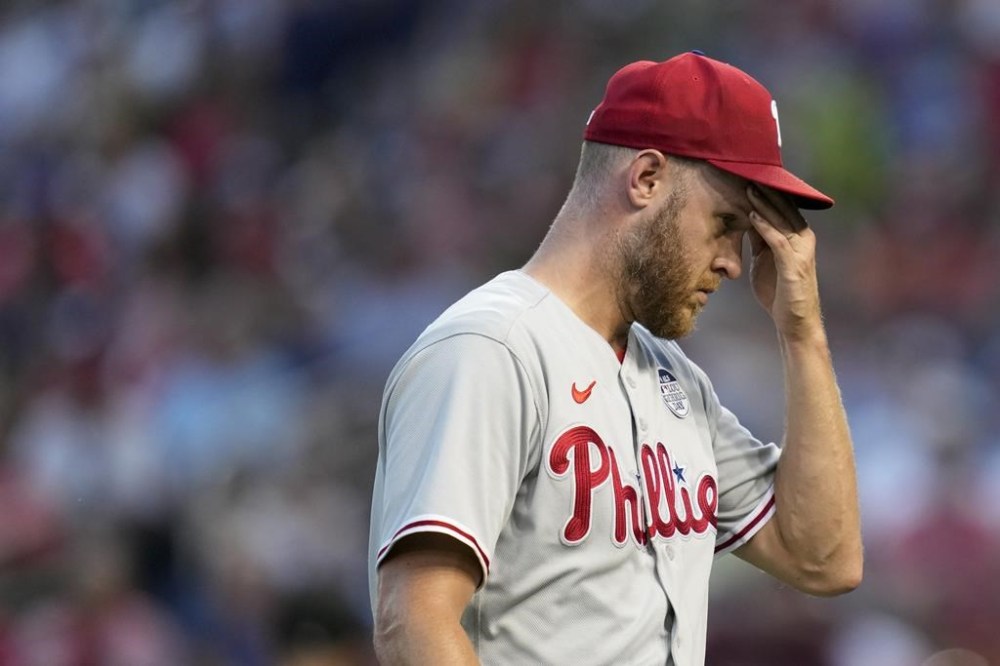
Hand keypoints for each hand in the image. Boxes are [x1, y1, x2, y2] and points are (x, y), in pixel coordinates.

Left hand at [747, 185, 822, 340]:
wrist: (793, 321)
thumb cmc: (779, 291)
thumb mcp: (765, 259)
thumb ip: (761, 239)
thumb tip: (749, 219)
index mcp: (798, 236)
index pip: (783, 207)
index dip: (768, 192)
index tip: (750, 176)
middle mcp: (803, 239)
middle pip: (784, 208)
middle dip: (767, 191)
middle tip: (749, 173)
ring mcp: (801, 251)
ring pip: (781, 220)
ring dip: (764, 203)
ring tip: (748, 188)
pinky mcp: (794, 264)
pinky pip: (777, 239)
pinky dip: (764, 226)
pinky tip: (751, 215)